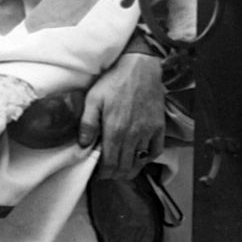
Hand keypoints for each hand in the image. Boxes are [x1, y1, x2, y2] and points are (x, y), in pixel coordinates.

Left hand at [80, 49, 165, 175]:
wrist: (140, 66)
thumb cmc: (114, 80)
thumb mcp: (93, 98)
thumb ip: (87, 123)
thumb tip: (83, 145)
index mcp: (115, 131)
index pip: (110, 164)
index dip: (103, 174)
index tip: (98, 174)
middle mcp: (133, 136)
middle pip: (125, 167)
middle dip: (115, 174)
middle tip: (108, 173)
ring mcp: (148, 132)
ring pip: (140, 162)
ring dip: (130, 170)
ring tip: (122, 170)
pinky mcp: (159, 127)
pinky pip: (156, 151)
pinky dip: (148, 159)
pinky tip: (140, 158)